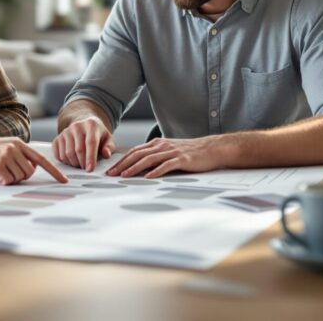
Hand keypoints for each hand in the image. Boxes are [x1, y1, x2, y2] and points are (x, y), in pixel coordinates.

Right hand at [0, 137, 67, 184]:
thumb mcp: (7, 148)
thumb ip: (21, 156)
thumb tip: (33, 168)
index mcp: (20, 144)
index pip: (41, 159)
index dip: (54, 171)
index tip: (64, 181)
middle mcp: (15, 148)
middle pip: (30, 172)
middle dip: (21, 177)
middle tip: (9, 173)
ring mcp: (6, 155)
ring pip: (19, 177)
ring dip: (11, 179)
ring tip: (0, 172)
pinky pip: (8, 180)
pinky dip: (3, 181)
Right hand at [53, 116, 115, 171]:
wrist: (84, 126)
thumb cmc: (97, 135)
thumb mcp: (107, 139)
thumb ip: (109, 147)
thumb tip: (106, 154)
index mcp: (91, 125)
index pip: (90, 142)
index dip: (90, 158)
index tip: (90, 169)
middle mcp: (76, 126)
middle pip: (78, 150)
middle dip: (83, 163)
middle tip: (87, 168)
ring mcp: (65, 132)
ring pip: (68, 154)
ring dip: (74, 164)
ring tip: (81, 163)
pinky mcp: (58, 138)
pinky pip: (59, 155)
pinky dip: (65, 162)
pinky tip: (72, 160)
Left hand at [106, 137, 221, 177]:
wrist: (211, 149)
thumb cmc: (190, 152)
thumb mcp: (169, 151)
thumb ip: (155, 157)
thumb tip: (139, 168)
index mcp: (157, 144)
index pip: (134, 152)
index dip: (121, 161)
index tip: (111, 170)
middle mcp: (162, 146)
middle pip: (138, 154)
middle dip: (123, 165)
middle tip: (111, 174)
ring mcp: (171, 152)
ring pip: (149, 159)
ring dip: (135, 168)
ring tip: (125, 176)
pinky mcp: (182, 159)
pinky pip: (166, 165)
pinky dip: (156, 171)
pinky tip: (148, 177)